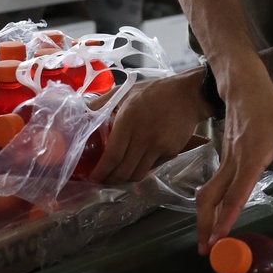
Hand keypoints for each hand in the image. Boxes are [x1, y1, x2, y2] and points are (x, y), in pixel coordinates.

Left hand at [92, 71, 207, 184]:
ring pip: (137, 174)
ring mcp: (158, 147)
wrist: (189, 95)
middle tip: (103, 180)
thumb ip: (103, 101)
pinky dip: (142, 169)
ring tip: (118, 176)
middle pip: (123, 171)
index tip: (93, 178)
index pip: (111, 156)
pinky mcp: (170, 152)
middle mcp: (143, 138)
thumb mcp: (126, 91)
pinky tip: (137, 164)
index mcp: (128, 122)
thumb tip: (84, 111)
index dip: (101, 172)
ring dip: (126, 179)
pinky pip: (152, 168)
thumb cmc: (155, 92)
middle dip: (110, 180)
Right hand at [195, 64, 272, 253]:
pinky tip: (213, 217)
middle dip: (206, 225)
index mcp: (251, 158)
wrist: (244, 87)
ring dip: (204, 217)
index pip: (236, 193)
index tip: (219, 238)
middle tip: (206, 250)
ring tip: (206, 240)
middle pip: (212, 198)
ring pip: (208, 193)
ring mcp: (225, 160)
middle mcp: (233, 163)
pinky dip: (210, 204)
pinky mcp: (223, 159)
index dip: (227, 217)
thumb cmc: (271, 109)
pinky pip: (213, 186)